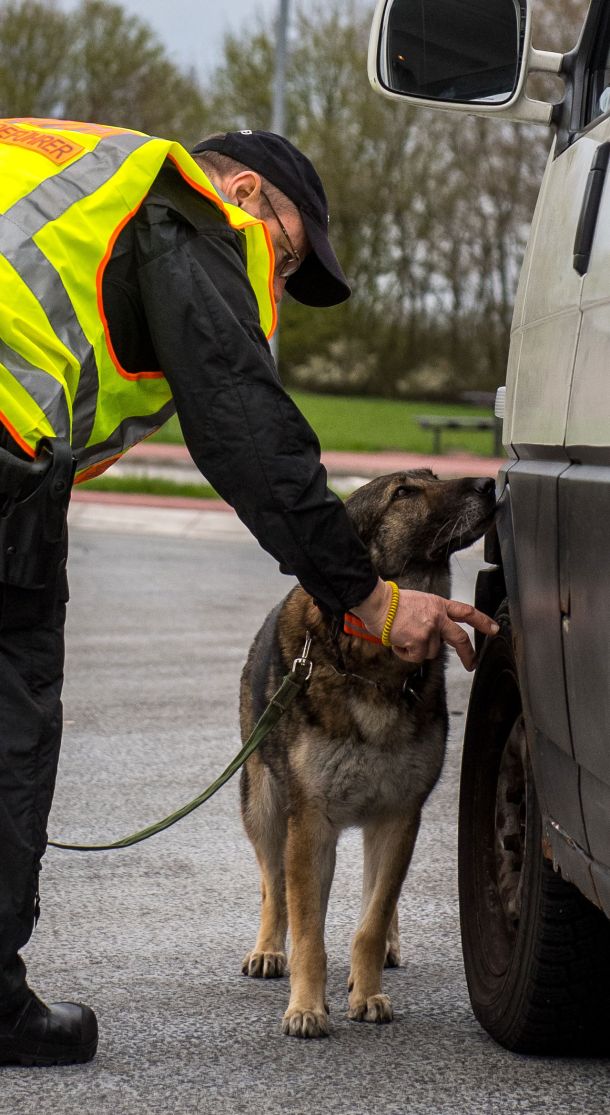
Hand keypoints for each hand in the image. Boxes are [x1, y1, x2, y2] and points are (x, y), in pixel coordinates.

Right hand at [352, 579, 498, 671]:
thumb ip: (432, 616)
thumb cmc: (392, 602)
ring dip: (417, 650)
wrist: (379, 603)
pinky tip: (398, 642)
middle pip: (460, 638)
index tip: (493, 629)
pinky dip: (405, 653)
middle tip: (472, 664)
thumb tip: (434, 633)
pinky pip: (416, 657)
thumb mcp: (420, 602)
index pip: (466, 612)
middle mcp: (438, 617)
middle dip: (468, 654)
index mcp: (439, 605)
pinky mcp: (420, 641)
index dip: (482, 621)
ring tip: (403, 636)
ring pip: (431, 652)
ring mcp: (430, 630)